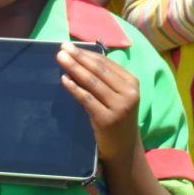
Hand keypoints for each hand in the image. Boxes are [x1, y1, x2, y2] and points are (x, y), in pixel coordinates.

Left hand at [57, 42, 139, 161]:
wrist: (124, 148)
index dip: (87, 53)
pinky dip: (74, 87)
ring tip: (60, 58)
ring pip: (92, 82)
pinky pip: (86, 99)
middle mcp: (129, 93)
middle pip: (98, 70)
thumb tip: (77, 58)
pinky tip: (64, 79)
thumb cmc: (116, 117)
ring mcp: (119, 107)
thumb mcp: (116, 95)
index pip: (106, 63)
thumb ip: (103, 79)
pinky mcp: (107, 119)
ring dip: (74, 68)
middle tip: (62, 48)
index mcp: (132, 83)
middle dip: (79, 57)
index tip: (70, 46)